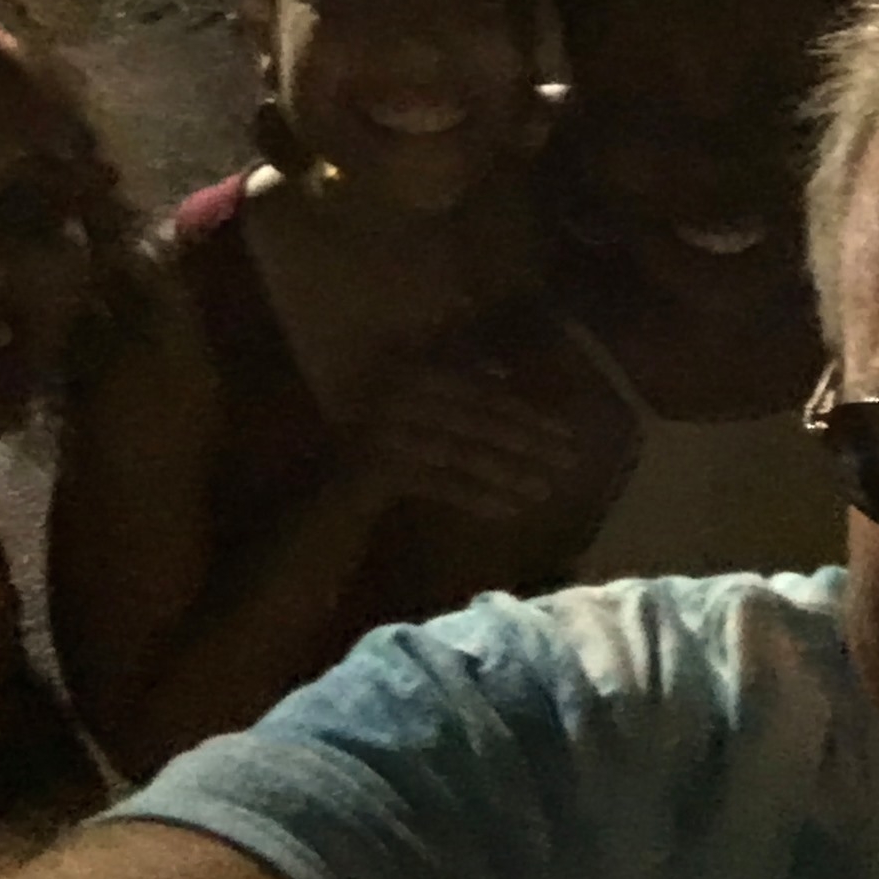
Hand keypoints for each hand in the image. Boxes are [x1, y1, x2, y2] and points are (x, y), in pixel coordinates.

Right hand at [345, 363, 578, 522]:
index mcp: (405, 367)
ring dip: (509, 471)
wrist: (309, 497)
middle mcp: (393, 390)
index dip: (523, 409)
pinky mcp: (375, 468)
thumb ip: (450, 384)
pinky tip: (509, 511)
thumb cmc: (366, 451)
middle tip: (570, 458)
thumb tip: (501, 371)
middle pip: (476, 416)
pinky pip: (438, 483)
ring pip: (461, 451)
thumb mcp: (413, 415)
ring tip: (547, 489)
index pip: (477, 390)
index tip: (563, 429)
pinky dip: (475, 496)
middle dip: (527, 438)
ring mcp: (382, 429)